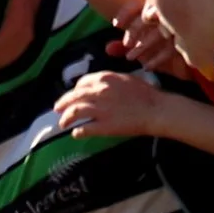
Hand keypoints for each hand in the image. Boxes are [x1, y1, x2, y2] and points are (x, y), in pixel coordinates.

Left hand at [54, 71, 186, 138]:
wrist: (156, 109)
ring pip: (74, 113)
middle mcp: (98, 92)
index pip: (81, 83)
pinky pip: (84, 129)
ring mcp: (99, 109)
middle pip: (72, 97)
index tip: (72, 96)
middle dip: (62, 104)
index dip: (74, 90)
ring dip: (65, 119)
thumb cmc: (146, 94)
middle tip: (57, 109)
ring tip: (63, 123)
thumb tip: (98, 86)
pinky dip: (77, 132)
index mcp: (104, 79)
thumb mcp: (125, 79)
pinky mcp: (103, 126)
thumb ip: (109, 82)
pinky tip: (76, 133)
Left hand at [111, 5, 189, 74]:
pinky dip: (157, 59)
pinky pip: (171, 49)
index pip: (137, 4)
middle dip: (134, 31)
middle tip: (126, 44)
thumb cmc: (157, 48)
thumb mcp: (138, 46)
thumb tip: (107, 49)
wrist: (184, 59)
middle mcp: (165, 15)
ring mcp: (177, 27)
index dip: (125, 13)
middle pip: (148, 15)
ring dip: (143, 46)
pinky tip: (147, 67)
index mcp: (151, 10)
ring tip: (131, 57)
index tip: (116, 25)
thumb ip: (121, 46)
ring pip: (160, 32)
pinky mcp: (185, 42)